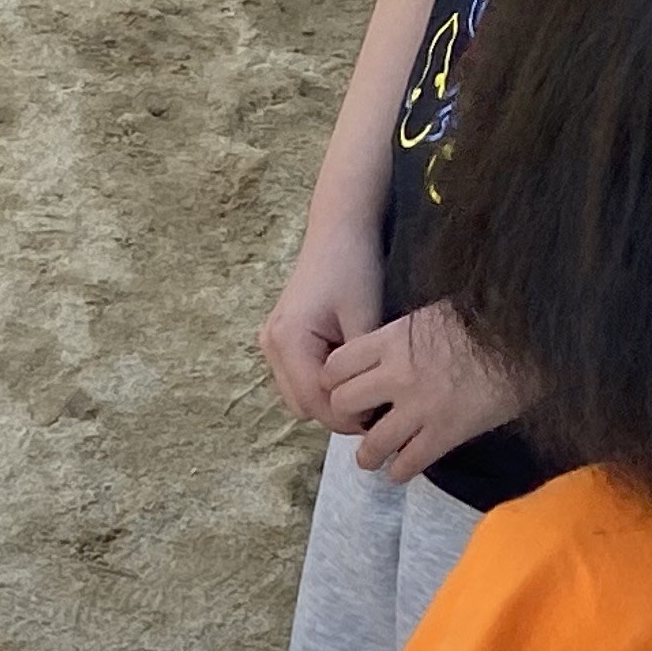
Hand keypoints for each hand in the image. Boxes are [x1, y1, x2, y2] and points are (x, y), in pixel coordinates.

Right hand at [258, 220, 382, 428]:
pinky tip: (348, 375)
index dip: (345, 417)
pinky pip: (298, 379)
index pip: (313, 401)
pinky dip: (320, 385)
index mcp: (289, 341)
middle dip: (335, 413)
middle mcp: (271, 347)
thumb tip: (370, 406)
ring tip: (363, 391)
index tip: (379, 419)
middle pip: (301, 405)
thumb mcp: (364, 317)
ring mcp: (271, 345)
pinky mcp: (280, 341)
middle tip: (375, 410)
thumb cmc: (353, 266)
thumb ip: (361, 366)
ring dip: (327, 400)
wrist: (338, 231)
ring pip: (297, 396)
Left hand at [320, 304, 527, 482]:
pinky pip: (408, 464)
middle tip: (362, 420)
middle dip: (349, 416)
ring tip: (374, 456)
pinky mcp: (447, 432)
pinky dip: (400, 471)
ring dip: (369, 455)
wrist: (532, 334)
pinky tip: (403, 469)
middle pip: (344, 405)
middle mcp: (398, 375)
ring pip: (371, 445)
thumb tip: (388, 349)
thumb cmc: (490, 315)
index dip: (335, 381)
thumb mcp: (436, 312)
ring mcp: (421, 407)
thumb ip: (404, 335)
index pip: (335, 366)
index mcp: (392, 339)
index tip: (346, 387)